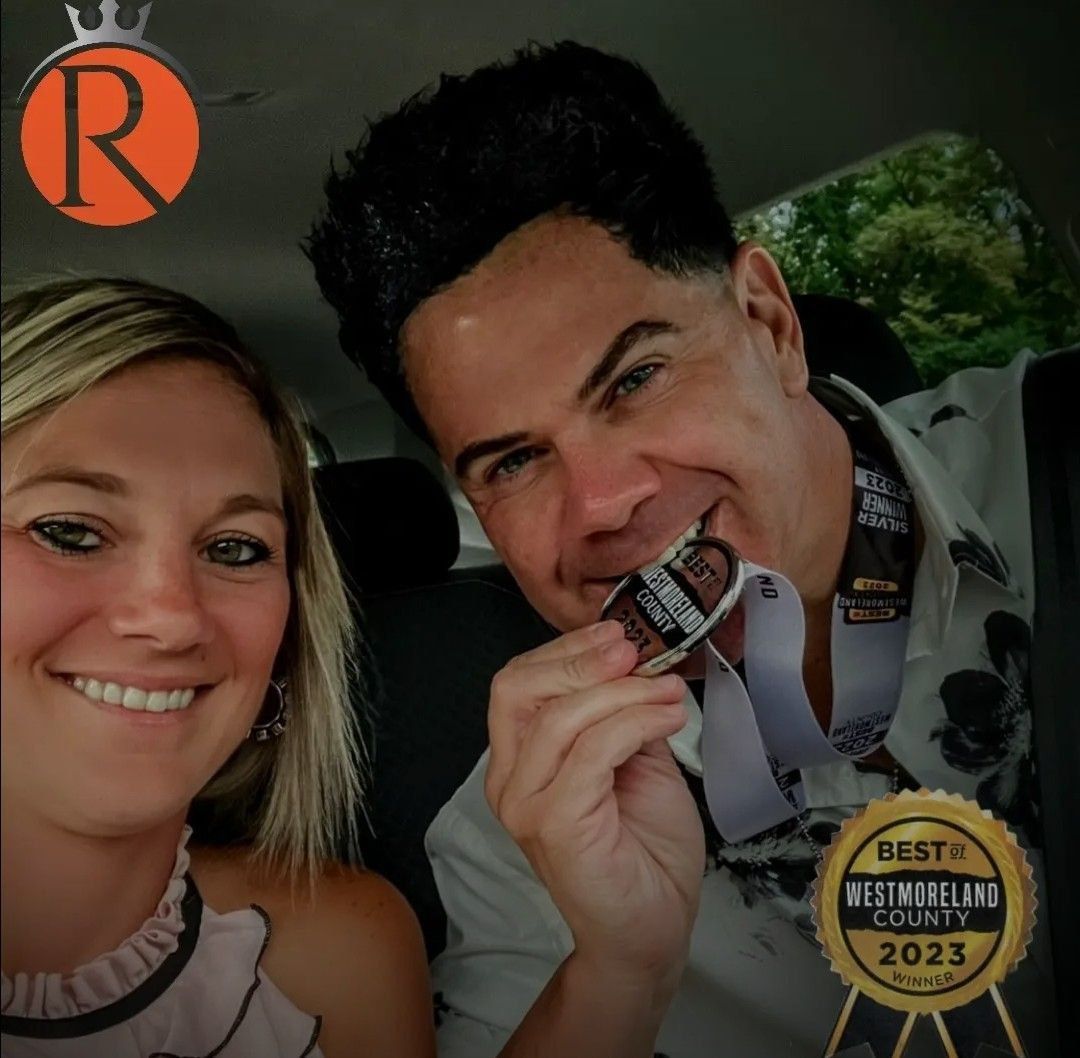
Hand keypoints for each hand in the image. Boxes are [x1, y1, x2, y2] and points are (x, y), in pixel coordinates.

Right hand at [485, 621, 704, 988]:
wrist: (651, 929)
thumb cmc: (642, 850)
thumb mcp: (634, 759)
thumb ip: (622, 712)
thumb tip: (635, 660)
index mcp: (519, 760)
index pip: (516, 682)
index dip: (565, 649)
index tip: (617, 633)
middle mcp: (510, 781)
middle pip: (516, 688)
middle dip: (578, 658)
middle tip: (633, 650)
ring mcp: (526, 805)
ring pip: (559, 717)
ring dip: (623, 692)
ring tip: (667, 693)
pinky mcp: (555, 825)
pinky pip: (592, 751)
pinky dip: (634, 722)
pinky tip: (666, 718)